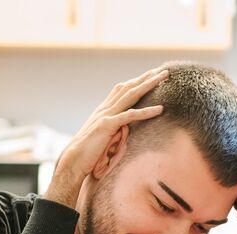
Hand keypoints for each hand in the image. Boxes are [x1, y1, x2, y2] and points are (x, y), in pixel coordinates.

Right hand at [46, 67, 168, 207]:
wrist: (72, 161)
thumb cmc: (87, 153)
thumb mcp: (102, 137)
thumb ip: (112, 130)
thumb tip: (124, 130)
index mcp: (104, 110)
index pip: (122, 90)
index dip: (137, 81)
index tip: (152, 74)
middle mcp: (105, 108)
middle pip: (129, 87)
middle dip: (147, 77)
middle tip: (163, 70)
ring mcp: (106, 115)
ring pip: (131, 95)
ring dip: (149, 85)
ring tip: (164, 78)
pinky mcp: (108, 126)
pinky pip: (130, 116)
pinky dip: (146, 112)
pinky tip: (160, 109)